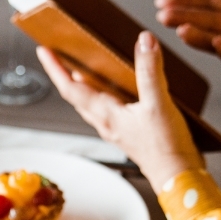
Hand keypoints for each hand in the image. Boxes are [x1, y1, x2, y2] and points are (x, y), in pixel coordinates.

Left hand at [37, 32, 204, 190]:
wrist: (177, 178)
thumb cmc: (165, 148)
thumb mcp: (158, 103)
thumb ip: (150, 71)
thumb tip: (144, 41)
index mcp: (105, 114)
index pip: (70, 88)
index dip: (55, 68)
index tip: (43, 51)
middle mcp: (106, 122)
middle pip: (76, 95)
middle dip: (65, 74)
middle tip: (59, 54)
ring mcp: (115, 129)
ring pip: (90, 104)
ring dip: (83, 85)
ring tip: (82, 67)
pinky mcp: (128, 133)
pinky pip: (107, 110)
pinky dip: (104, 95)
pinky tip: (117, 90)